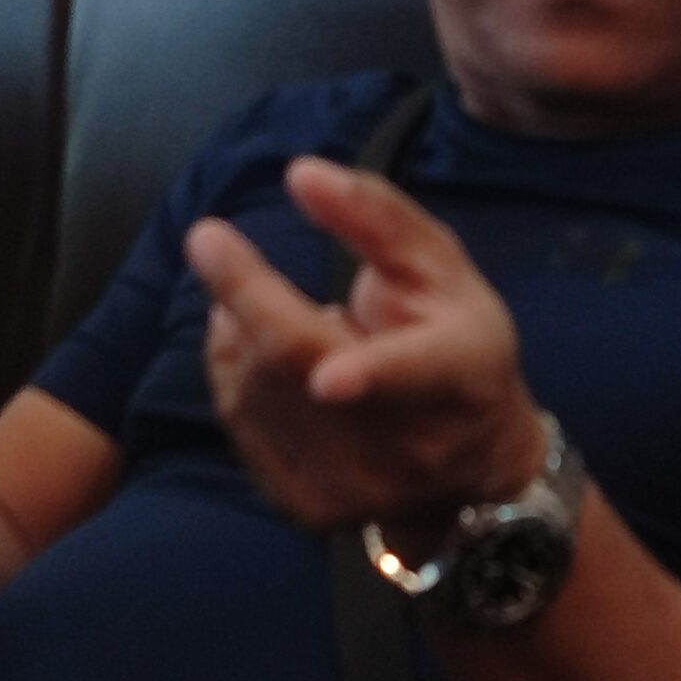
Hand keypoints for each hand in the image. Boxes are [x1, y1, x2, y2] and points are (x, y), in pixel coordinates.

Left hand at [186, 157, 546, 535]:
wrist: (471, 464)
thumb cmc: (456, 341)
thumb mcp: (440, 266)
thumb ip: (375, 216)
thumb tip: (300, 173)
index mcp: (458, 375)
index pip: (414, 373)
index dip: (372, 375)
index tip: (330, 376)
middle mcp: (409, 445)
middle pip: (301, 367)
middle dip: (247, 296)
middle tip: (209, 239)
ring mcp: (355, 488)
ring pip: (259, 390)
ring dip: (242, 330)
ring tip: (264, 302)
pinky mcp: (308, 507)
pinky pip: (240, 421)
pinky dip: (236, 370)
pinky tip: (261, 348)